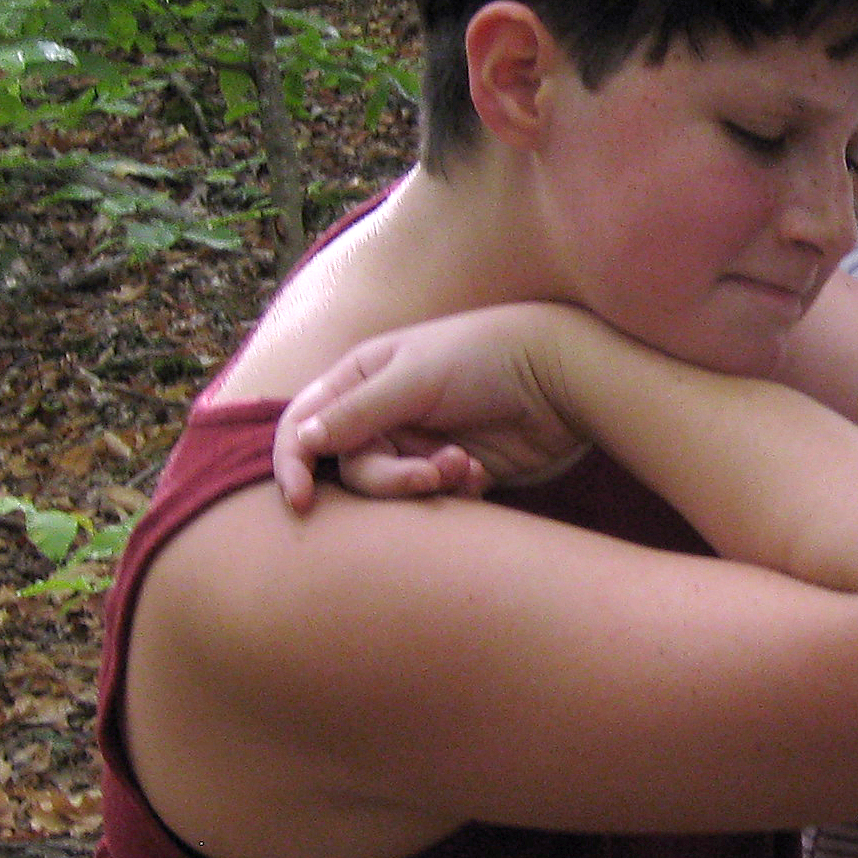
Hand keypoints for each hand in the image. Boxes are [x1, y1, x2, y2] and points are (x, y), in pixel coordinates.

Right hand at [269, 304, 597, 509]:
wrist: (561, 375)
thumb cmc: (484, 357)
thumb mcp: (414, 378)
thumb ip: (356, 413)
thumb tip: (302, 442)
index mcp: (361, 377)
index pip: (304, 424)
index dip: (295, 462)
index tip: (301, 501)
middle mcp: (382, 412)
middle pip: (352, 468)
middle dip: (388, 480)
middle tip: (427, 477)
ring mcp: (417, 441)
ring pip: (391, 489)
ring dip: (424, 483)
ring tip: (463, 465)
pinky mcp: (452, 469)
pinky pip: (431, 499)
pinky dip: (452, 489)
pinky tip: (480, 469)